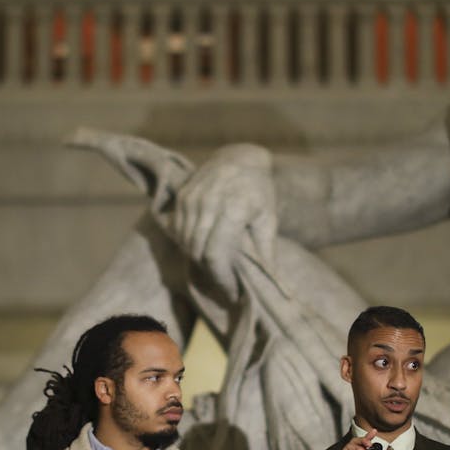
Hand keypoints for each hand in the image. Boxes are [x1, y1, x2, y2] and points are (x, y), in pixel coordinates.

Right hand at [172, 143, 275, 296]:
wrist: (240, 157)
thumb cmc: (259, 192)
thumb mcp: (268, 219)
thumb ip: (266, 251)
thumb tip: (271, 282)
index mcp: (233, 208)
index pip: (215, 254)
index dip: (222, 279)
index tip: (232, 292)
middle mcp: (209, 202)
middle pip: (197, 251)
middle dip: (210, 272)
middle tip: (225, 282)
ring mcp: (192, 197)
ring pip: (185, 242)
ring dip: (197, 259)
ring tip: (215, 266)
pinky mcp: (182, 196)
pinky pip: (178, 229)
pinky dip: (187, 244)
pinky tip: (202, 248)